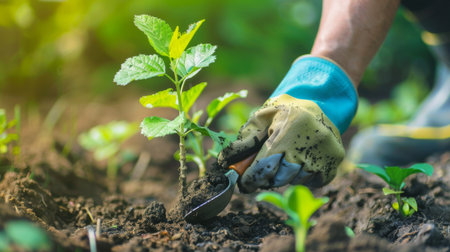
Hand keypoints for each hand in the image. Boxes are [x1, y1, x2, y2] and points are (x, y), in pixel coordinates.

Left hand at [218, 56, 357, 192]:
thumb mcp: (263, 116)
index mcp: (288, 130)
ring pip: (294, 181)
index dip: (250, 179)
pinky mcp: (334, 163)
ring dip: (285, 175)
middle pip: (278, 178)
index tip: (242, 184)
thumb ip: (245, 138)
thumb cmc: (285, 111)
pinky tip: (302, 159)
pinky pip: (311, 182)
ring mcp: (324, 155)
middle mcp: (308, 144)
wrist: (321, 103)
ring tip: (286, 157)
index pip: (264, 166)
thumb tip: (224, 160)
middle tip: (264, 167)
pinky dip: (302, 176)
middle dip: (266, 176)